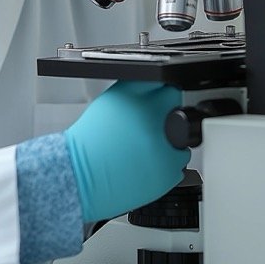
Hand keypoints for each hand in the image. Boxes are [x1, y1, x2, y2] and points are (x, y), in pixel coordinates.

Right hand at [64, 81, 188, 222]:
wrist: (82, 176)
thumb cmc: (91, 143)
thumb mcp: (109, 103)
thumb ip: (136, 92)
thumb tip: (156, 88)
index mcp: (136, 99)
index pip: (167, 88)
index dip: (163, 95)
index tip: (162, 100)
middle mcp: (151, 120)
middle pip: (178, 110)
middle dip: (169, 116)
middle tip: (154, 126)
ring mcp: (162, 148)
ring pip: (182, 141)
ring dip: (171, 144)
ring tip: (147, 150)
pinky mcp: (167, 173)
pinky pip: (179, 166)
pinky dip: (167, 166)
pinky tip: (147, 165)